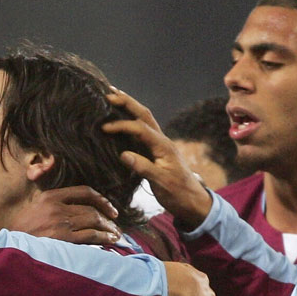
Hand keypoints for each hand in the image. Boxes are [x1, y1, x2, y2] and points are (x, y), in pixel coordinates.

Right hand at [8, 185, 121, 244]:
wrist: (8, 246)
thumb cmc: (22, 231)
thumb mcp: (35, 208)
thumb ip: (55, 204)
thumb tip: (80, 210)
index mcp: (50, 196)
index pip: (84, 191)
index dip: (102, 200)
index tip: (110, 209)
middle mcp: (56, 207)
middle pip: (91, 209)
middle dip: (108, 218)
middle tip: (115, 226)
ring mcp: (60, 223)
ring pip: (93, 221)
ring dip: (108, 229)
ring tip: (115, 235)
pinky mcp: (63, 239)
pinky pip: (90, 236)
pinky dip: (103, 237)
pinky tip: (109, 241)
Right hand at [102, 89, 212, 229]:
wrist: (192, 202)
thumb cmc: (178, 193)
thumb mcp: (161, 182)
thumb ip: (144, 168)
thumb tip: (124, 155)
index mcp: (163, 146)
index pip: (140, 129)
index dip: (122, 126)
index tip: (104, 128)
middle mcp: (161, 140)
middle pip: (144, 115)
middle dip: (127, 103)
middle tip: (108, 93)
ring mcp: (158, 144)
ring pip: (143, 119)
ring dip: (129, 107)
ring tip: (113, 98)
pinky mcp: (155, 150)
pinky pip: (141, 130)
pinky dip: (129, 120)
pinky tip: (120, 118)